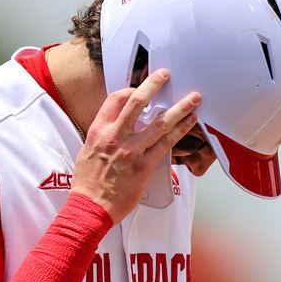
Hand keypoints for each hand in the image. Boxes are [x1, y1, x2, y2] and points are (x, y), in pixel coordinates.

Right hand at [71, 69, 199, 222]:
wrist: (90, 207)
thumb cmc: (88, 183)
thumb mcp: (87, 150)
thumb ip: (103, 136)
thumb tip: (115, 127)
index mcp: (99, 130)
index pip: (116, 99)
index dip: (130, 89)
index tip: (141, 86)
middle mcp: (116, 136)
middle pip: (137, 102)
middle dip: (154, 84)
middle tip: (165, 75)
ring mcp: (132, 150)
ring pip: (160, 122)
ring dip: (180, 108)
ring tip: (193, 98)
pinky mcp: (144, 165)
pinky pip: (166, 143)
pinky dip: (180, 130)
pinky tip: (190, 122)